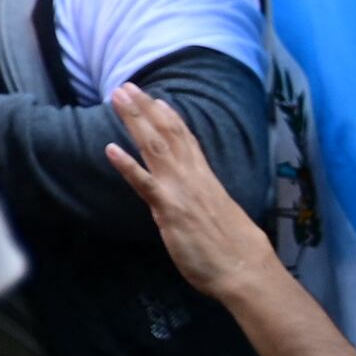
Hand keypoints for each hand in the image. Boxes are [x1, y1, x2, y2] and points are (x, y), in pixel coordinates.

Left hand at [102, 81, 273, 301]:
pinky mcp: (170, 210)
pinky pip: (145, 184)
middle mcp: (192, 177)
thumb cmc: (233, 249)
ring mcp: (180, 191)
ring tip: (117, 98)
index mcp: (204, 178)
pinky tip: (110, 149)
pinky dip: (127, 165)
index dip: (168, 117)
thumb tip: (195, 198)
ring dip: (134, 121)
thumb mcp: (217, 215)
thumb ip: (202, 201)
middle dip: (144, 109)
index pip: (185, 140)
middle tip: (125, 86)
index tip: (155, 98)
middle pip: (166, 134)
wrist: (245, 269)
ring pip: (155, 147)